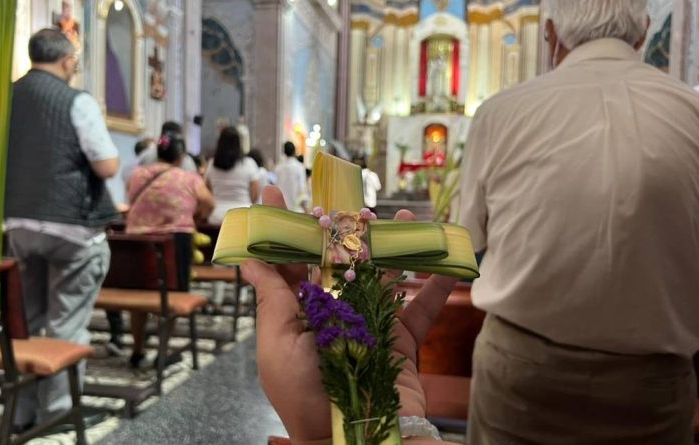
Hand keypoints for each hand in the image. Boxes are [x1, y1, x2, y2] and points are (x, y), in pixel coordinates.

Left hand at [242, 186, 458, 443]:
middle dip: (342, 226)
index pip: (286, 260)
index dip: (279, 225)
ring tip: (405, 217)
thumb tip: (249, 259)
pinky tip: (449, 257)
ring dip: (395, 244)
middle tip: (347, 197)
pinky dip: (437, 283)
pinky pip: (422, 306)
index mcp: (297, 313)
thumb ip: (273, 298)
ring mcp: (369, 323)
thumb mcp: (278, 345)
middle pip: (338, 259)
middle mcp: (333, 313)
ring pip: (383, 274)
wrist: (352, 442)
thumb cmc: (303, 397)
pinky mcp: (401, 339)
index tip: (269, 190)